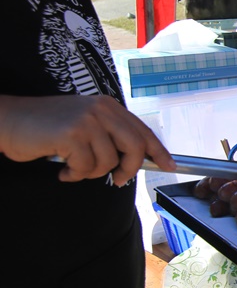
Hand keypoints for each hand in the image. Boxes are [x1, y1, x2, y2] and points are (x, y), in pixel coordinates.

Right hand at [0, 95, 175, 185]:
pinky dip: (75, 175)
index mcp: (108, 106)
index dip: (158, 150)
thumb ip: (109, 136)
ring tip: (74, 167)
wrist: (9, 120)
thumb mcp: (84, 125)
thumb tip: (136, 160)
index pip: (142, 130)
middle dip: (129, 169)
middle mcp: (101, 109)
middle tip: (117, 181)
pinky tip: (62, 169)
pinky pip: (87, 167)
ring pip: (109, 161)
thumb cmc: (45, 127)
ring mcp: (87, 120)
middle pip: (134, 146)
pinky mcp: (72, 134)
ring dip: (92, 172)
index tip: (170, 165)